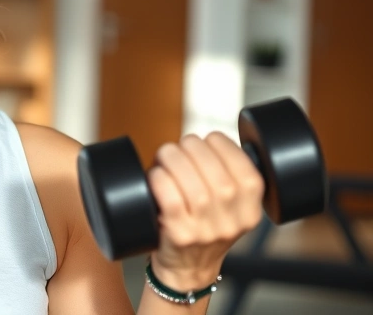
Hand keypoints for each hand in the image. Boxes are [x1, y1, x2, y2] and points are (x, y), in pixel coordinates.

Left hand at [147, 132, 264, 289]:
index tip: (208, 140)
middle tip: (181, 146)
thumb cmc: (204, 228)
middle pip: (216, 173)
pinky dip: (161, 179)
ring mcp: (206, 231)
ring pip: (192, 183)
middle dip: (194, 147)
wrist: (187, 270)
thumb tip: (208, 138)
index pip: (247, 170)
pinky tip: (157, 174)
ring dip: (174, 159)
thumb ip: (230, 178)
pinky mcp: (179, 235)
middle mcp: (232, 222)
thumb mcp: (232, 209)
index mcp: (251, 211)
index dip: (224, 146)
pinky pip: (170, 199)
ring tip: (166, 155)